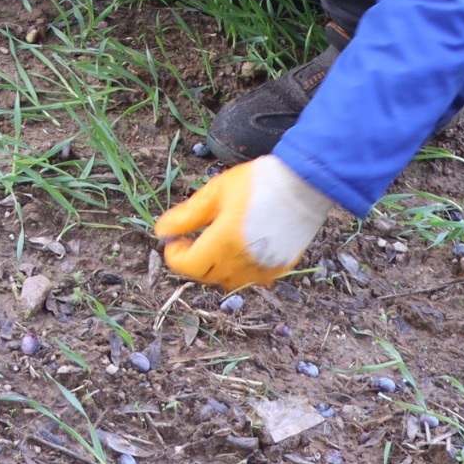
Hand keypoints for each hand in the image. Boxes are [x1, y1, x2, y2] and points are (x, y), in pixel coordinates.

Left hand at [154, 155, 333, 290]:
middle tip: (192, 240)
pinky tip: (241, 247)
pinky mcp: (279, 268)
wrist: (302, 184)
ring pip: (229, 281)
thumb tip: (161, 232)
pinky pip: (251, 278)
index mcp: (223, 242)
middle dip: (194, 261)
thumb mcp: (215, 192)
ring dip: (216, 267)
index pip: (188, 266)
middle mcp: (243, 261)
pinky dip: (240, 268)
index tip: (173, 240)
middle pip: (206, 276)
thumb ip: (187, 216)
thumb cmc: (257, 182)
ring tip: (216, 242)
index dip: (174, 256)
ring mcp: (263, 268)